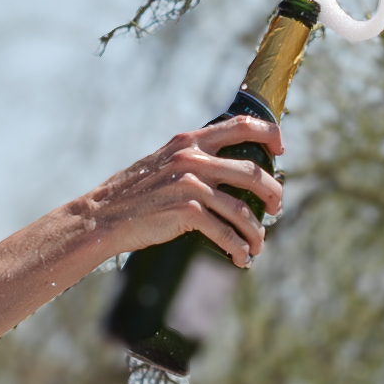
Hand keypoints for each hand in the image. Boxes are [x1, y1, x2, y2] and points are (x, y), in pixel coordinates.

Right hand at [82, 116, 284, 271]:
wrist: (103, 216)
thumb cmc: (135, 192)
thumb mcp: (164, 161)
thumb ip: (193, 158)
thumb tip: (229, 169)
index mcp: (190, 140)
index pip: (242, 125)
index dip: (270, 134)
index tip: (281, 150)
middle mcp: (193, 158)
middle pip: (253, 172)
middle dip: (273, 194)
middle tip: (276, 208)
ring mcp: (191, 185)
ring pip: (243, 209)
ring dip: (256, 232)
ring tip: (258, 245)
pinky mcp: (187, 212)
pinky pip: (225, 232)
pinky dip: (238, 248)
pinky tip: (241, 257)